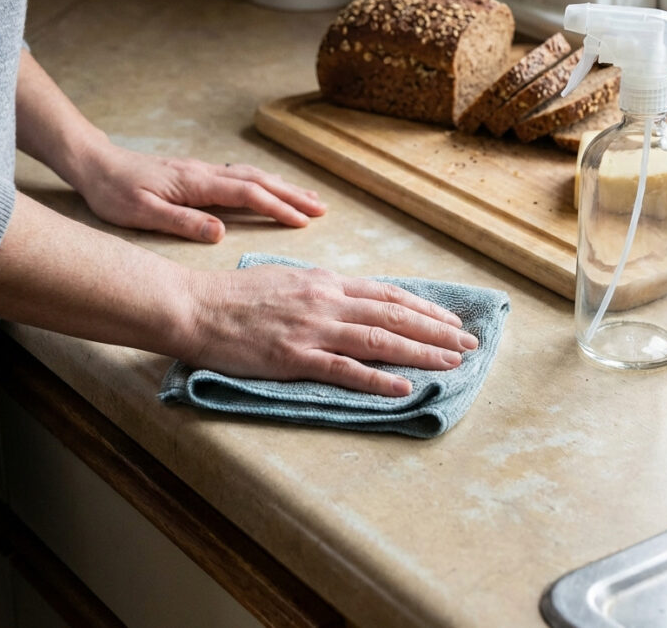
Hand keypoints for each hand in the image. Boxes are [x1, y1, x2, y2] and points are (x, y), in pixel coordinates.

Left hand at [73, 141, 325, 241]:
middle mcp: (206, 172)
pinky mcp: (198, 173)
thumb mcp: (141, 214)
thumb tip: (221, 233)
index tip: (303, 221)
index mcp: (196, 184)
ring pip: (252, 175)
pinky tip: (270, 187)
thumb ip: (181, 222)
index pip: (247, 194)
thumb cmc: (114, 192)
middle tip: (321, 208)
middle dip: (292, 194)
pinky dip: (264, 181)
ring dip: (282, 186)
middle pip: (259, 180)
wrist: (95, 164)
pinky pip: (241, 175)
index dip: (277, 207)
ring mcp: (203, 170)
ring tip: (307, 198)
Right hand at [183, 264, 476, 395]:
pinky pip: (343, 369)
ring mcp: (312, 328)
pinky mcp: (294, 357)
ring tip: (453, 362)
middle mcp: (327, 301)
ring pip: (379, 339)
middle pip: (394, 315)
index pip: (388, 294)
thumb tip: (352, 300)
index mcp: (326, 282)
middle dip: (436, 330)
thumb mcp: (288, 281)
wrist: (197, 306)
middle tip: (469, 343)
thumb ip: (322, 291)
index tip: (450, 320)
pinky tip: (402, 387)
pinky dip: (376, 378)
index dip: (424, 307)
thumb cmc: (238, 296)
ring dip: (421, 351)